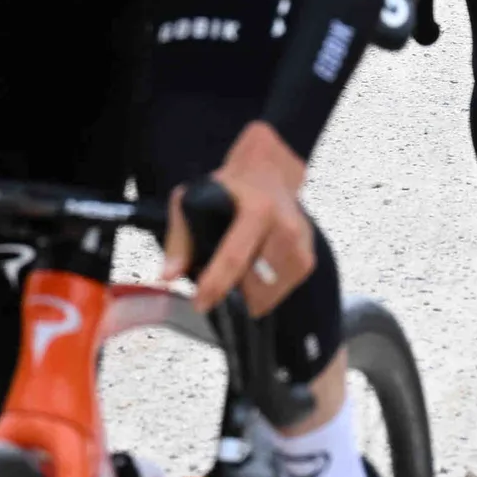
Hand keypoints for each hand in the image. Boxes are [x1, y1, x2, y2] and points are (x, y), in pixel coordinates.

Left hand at [161, 121, 316, 316]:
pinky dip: (261, 291)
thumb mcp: (196, 199)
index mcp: (259, 210)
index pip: (235, 257)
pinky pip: (278, 292)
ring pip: (267, 294)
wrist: (269, 174)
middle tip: (213, 284)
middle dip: (230, 292)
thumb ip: (180, 238)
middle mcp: (286, 228)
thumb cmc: (231, 188)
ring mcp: (301, 246)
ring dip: (246, 294)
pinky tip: (252, 270)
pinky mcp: (307, 260)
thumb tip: (169, 275)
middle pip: (253, 283)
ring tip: (235, 273)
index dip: (215, 284)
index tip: (199, 303)